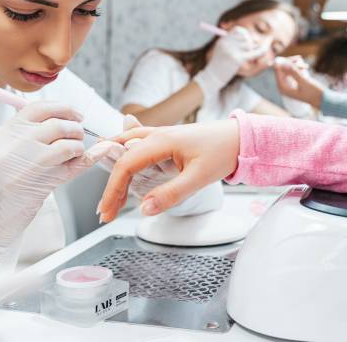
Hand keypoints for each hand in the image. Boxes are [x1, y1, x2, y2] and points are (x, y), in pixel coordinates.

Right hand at [0, 101, 114, 264]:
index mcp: (3, 134)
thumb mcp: (4, 152)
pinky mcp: (43, 183)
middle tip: (78, 135)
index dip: (63, 108)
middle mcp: (14, 146)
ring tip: (76, 152)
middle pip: (56, 124)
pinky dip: (91, 158)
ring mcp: (28, 164)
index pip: (38, 109)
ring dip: (79, 145)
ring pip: (66, 143)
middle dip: (75, 128)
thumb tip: (62, 118)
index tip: (75, 115)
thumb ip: (28, 134)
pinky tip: (98, 153)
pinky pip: (74, 165)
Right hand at [96, 119, 239, 222]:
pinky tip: (119, 161)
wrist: (240, 136)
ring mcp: (160, 134)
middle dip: (110, 187)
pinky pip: (136, 143)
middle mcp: (156, 134)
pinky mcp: (167, 138)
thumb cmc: (223, 152)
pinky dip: (123, 155)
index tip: (108, 212)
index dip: (112, 191)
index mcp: (160, 141)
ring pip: (125, 148)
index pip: (125, 166)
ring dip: (114, 171)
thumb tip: (144, 209)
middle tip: (105, 212)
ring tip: (107, 194)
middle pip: (122, 159)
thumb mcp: (199, 178)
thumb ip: (171, 194)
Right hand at [193, 27, 266, 100]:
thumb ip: (233, 45)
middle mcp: (227, 42)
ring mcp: (232, 50)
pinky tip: (266, 54)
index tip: (249, 43)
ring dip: (253, 52)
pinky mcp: (237, 58)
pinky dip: (262, 52)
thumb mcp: (222, 53)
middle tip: (253, 53)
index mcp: (223, 39)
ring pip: (250, 45)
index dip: (246, 35)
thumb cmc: (219, 67)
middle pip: (246, 37)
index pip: (238, 30)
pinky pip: (254, 53)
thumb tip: (251, 40)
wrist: (211, 79)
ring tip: (248, 60)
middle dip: (251, 44)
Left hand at [273, 57, 323, 107]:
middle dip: (291, 62)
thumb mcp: (304, 82)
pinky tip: (305, 67)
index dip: (286, 62)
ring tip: (306, 66)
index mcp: (282, 87)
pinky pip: (292, 70)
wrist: (321, 99)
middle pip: (281, 68)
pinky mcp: (293, 80)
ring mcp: (287, 82)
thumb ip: (294, 73)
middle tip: (302, 61)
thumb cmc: (313, 93)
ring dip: (295, 64)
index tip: (297, 59)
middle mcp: (283, 85)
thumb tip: (284, 63)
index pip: (278, 70)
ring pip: (287, 67)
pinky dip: (298, 67)